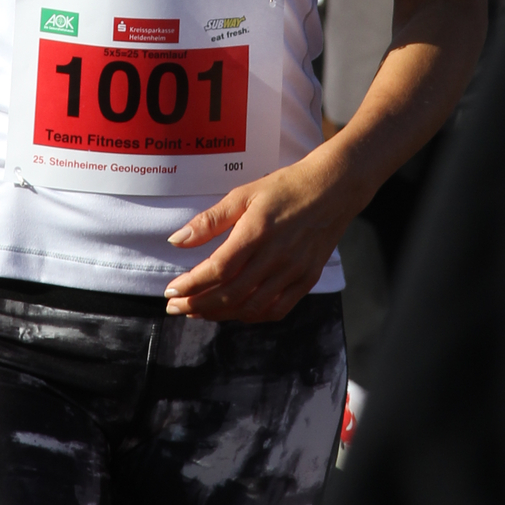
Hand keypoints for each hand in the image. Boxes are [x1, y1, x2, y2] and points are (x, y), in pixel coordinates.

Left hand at [164, 153, 350, 321]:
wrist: (333, 189)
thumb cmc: (285, 187)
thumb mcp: (243, 194)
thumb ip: (210, 221)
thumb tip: (177, 240)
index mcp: (257, 232)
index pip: (217, 270)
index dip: (191, 285)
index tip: (171, 291)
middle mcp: (276, 256)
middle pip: (231, 294)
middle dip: (198, 305)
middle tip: (176, 307)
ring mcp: (294, 271)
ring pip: (252, 307)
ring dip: (220, 314)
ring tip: (199, 311)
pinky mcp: (307, 279)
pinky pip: (277, 310)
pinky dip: (252, 316)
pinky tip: (235, 312)